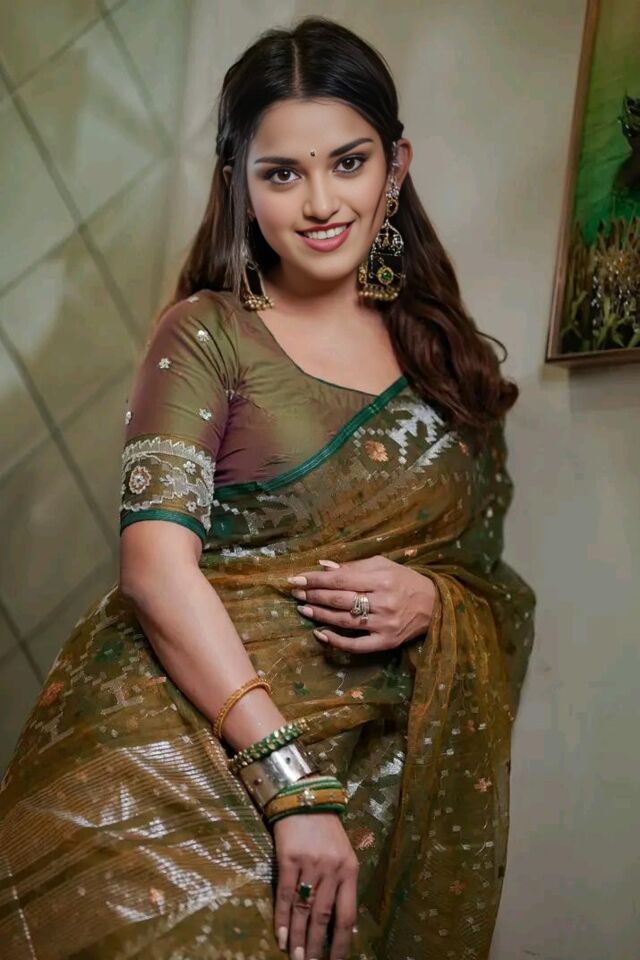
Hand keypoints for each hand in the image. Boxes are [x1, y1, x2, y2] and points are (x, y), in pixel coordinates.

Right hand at [272, 806, 358, 959]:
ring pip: (303, 909)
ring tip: (295, 958)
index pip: (347, 916)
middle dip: (317, 947)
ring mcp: (310, 864)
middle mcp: (332, 869)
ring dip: (298, 937)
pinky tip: (280, 935)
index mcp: (350, 871)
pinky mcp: (289, 858)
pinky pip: (285, 894)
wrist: (305, 799)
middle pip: (324, 917)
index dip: (341, 944)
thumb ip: (345, 889)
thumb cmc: (326, 831)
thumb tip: (348, 929)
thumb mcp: (344, 856)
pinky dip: (282, 918)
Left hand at [287, 555, 436, 652]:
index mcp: (381, 579)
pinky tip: (320, 633)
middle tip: (296, 593)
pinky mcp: (386, 642)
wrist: (434, 606)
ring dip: (319, 615)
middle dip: (314, 596)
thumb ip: (353, 566)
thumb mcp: (383, 565)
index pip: (341, 579)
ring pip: (344, 621)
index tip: (296, 579)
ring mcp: (383, 625)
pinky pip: (356, 645)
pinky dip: (336, 641)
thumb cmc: (405, 581)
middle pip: (340, 600)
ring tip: (303, 608)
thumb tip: (323, 566)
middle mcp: (382, 602)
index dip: (316, 579)